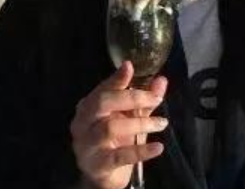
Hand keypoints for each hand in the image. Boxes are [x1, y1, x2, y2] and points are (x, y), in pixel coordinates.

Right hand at [71, 61, 167, 188]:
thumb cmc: (115, 141)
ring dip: (140, 123)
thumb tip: (161, 80)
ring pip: (110, 127)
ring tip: (161, 123)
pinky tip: (158, 147)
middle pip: (102, 103)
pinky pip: (120, 156)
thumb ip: (144, 100)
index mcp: (88, 106)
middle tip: (156, 99)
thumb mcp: (130, 118)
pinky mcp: (97, 165)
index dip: (117, 78)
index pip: (102, 88)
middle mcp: (83, 123)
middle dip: (132, 98)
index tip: (130, 67)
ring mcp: (87, 145)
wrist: (102, 178)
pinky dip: (141, 151)